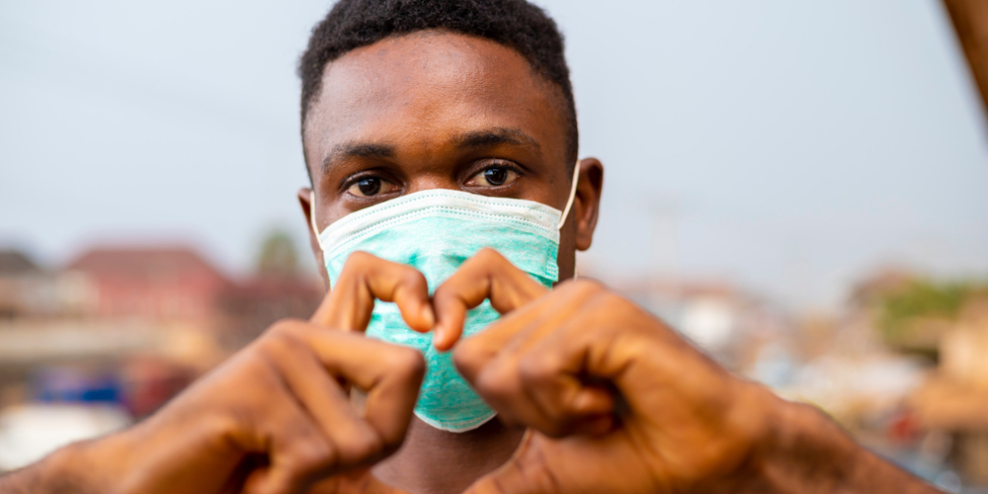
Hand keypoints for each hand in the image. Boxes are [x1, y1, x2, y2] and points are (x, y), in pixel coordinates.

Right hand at [41, 252, 434, 493]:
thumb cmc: (246, 476)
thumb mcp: (323, 454)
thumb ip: (370, 424)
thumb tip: (423, 375)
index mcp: (319, 346)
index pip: (372, 274)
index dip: (413, 288)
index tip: (429, 329)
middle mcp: (298, 339)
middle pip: (405, 369)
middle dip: (380, 441)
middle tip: (312, 463)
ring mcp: (271, 358)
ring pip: (359, 437)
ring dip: (318, 480)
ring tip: (266, 470)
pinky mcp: (245, 392)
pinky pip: (311, 456)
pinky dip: (283, 489)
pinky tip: (248, 479)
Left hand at [450, 277, 779, 493]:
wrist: (707, 460)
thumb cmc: (638, 457)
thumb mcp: (550, 467)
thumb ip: (505, 473)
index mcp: (545, 326)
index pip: (478, 277)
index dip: (447, 302)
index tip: (437, 338)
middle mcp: (560, 303)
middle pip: (471, 354)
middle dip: (516, 411)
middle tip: (577, 414)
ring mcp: (584, 303)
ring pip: (504, 369)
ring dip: (549, 415)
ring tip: (599, 409)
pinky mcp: (604, 316)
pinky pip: (538, 370)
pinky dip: (567, 407)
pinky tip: (609, 403)